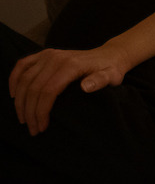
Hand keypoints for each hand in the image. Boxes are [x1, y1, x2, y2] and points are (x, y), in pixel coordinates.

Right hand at [8, 44, 130, 135]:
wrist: (109, 56)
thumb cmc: (110, 70)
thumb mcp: (112, 77)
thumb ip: (100, 81)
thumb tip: (85, 87)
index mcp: (70, 65)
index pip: (48, 91)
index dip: (41, 111)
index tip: (42, 127)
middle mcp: (55, 58)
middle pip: (33, 87)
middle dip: (29, 111)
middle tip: (32, 129)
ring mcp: (48, 55)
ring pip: (24, 79)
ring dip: (20, 101)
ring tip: (24, 119)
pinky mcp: (44, 54)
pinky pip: (22, 65)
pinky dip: (14, 80)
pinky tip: (13, 95)